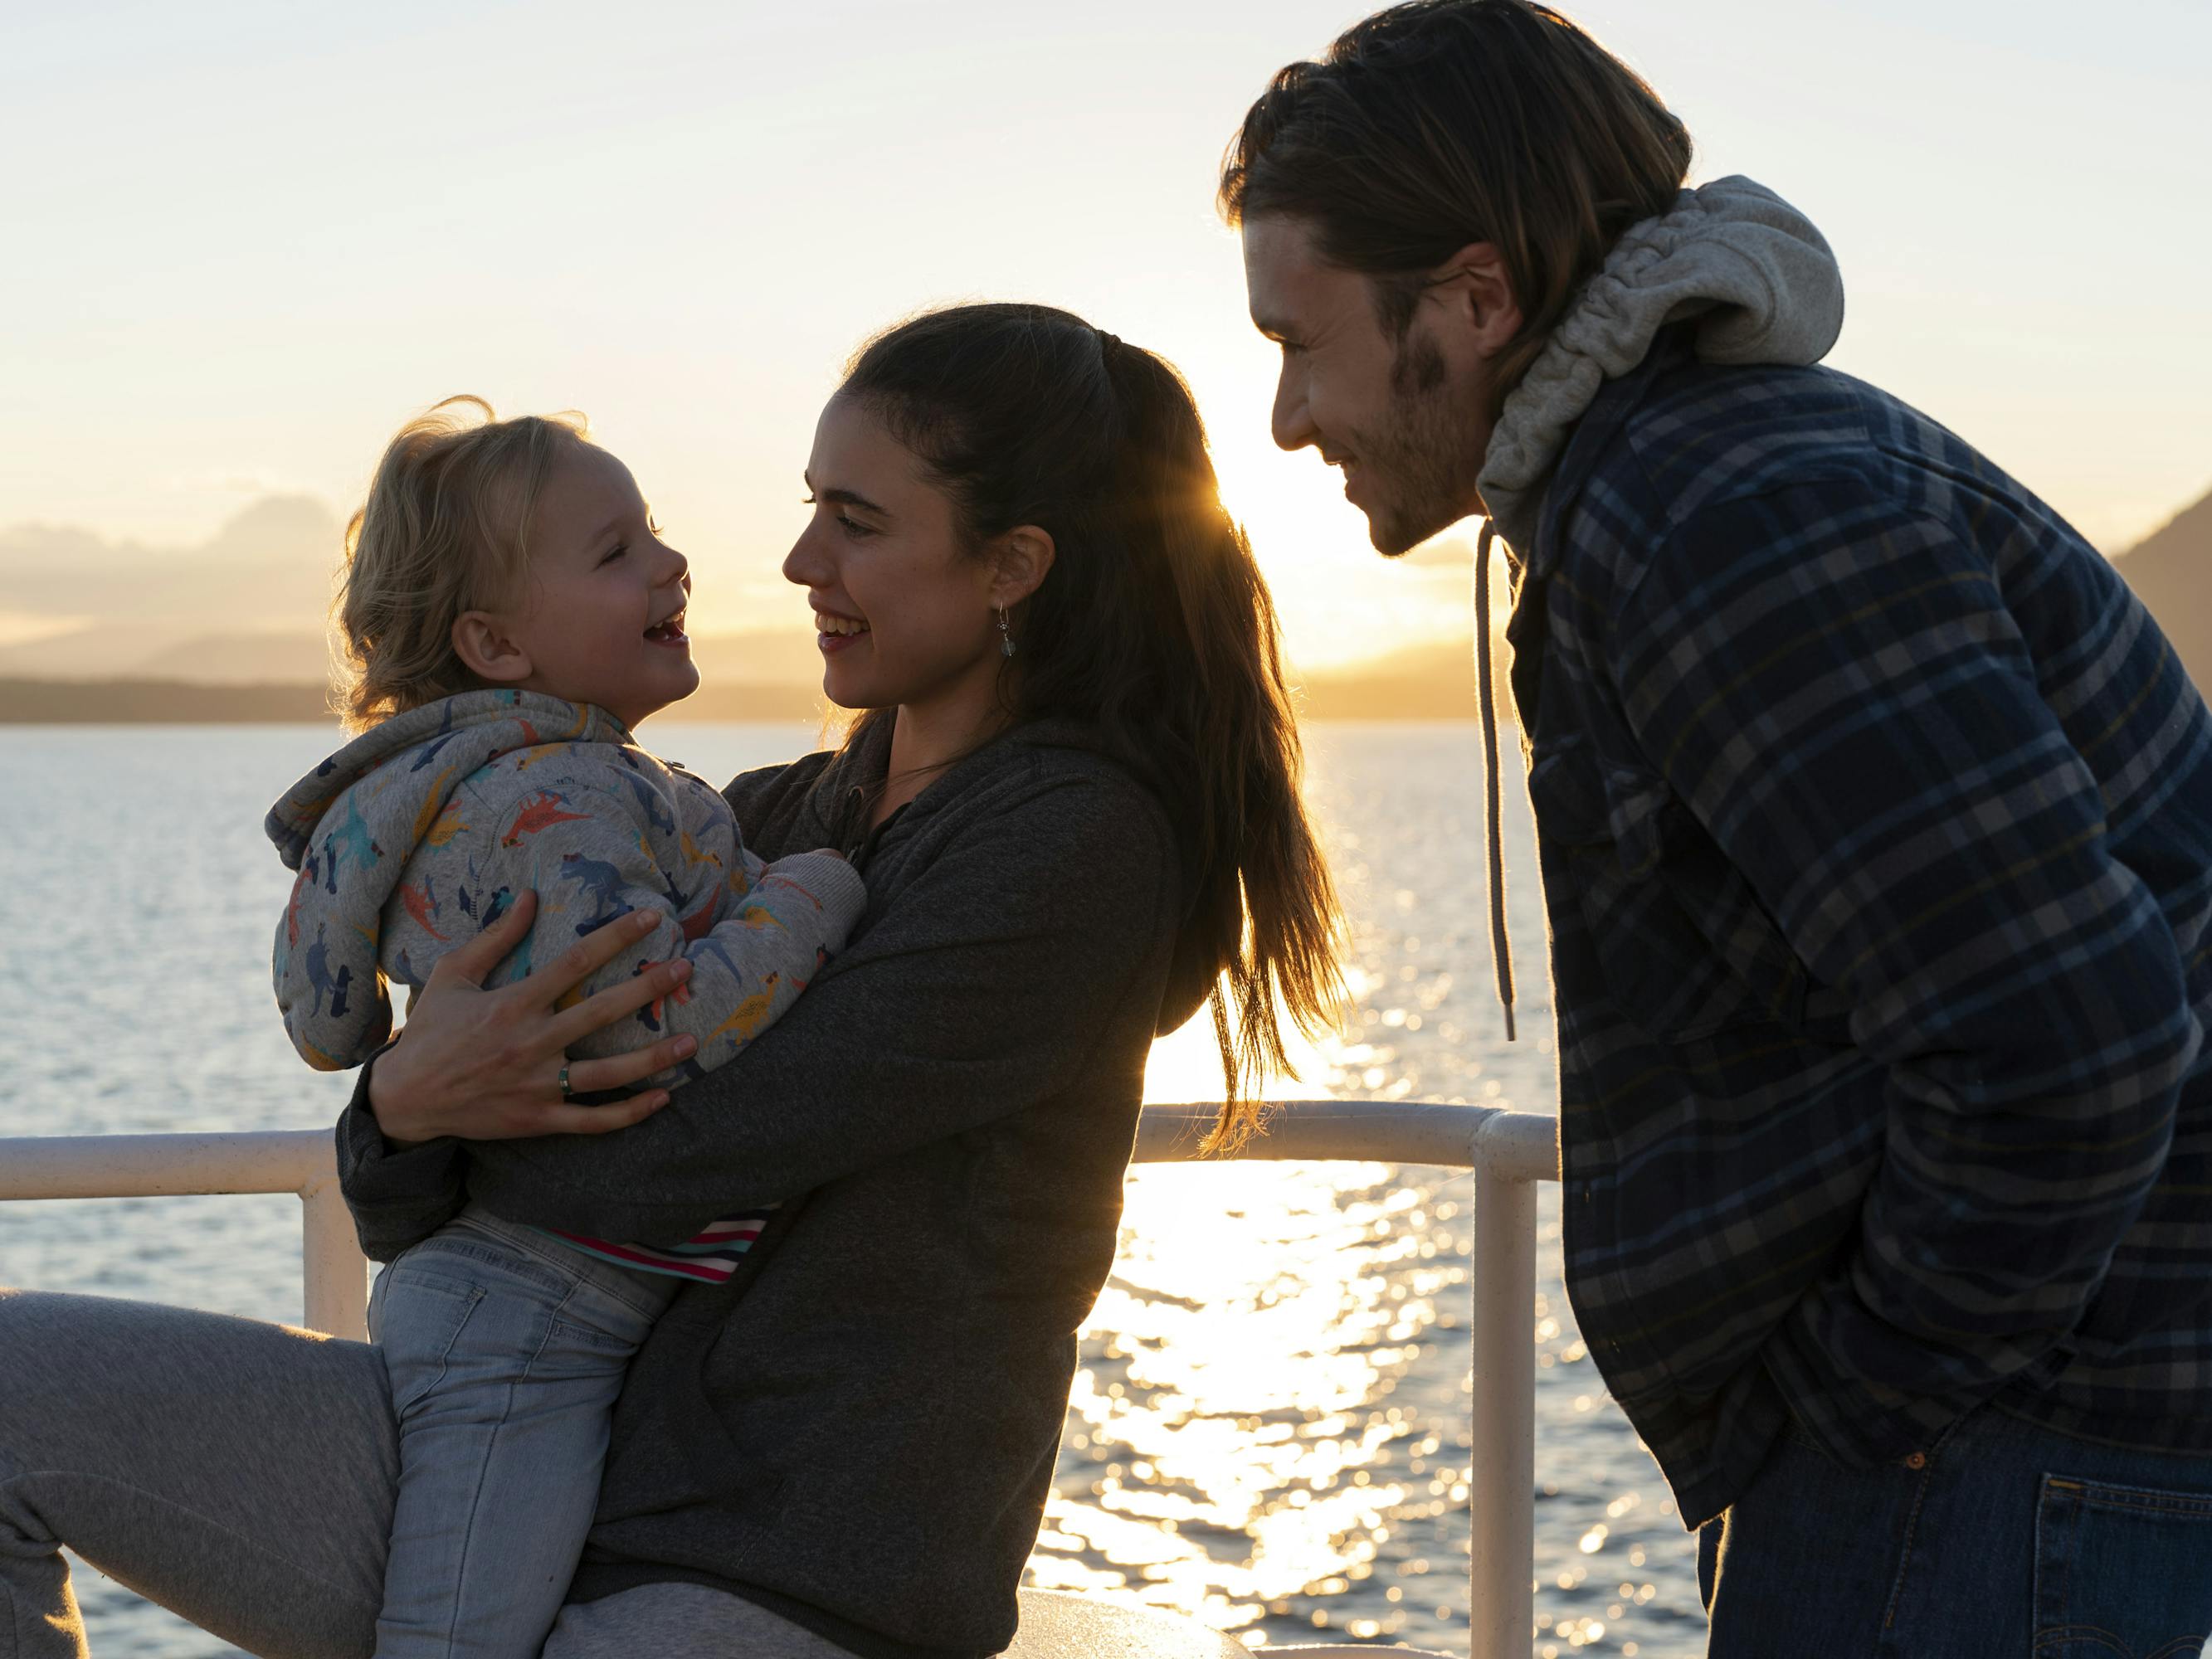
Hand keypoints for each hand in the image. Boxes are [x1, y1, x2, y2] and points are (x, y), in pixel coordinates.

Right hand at [365, 892, 696, 1147]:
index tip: (651, 919)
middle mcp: (530, 1044)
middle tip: (686, 971)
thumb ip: (495, 937)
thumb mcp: (452, 975)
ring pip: (607, 1074)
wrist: (405, 1098)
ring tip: (692, 1040)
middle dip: (647, 989)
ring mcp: (537, 1086)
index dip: (616, 938)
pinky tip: (662, 1097)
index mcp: (513, 1004)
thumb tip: (529, 896)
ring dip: (653, 1057)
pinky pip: (592, 1120)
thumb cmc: (430, 1030)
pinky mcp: (538, 1119)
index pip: (575, 963)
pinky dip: (630, 1113)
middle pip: (601, 1014)